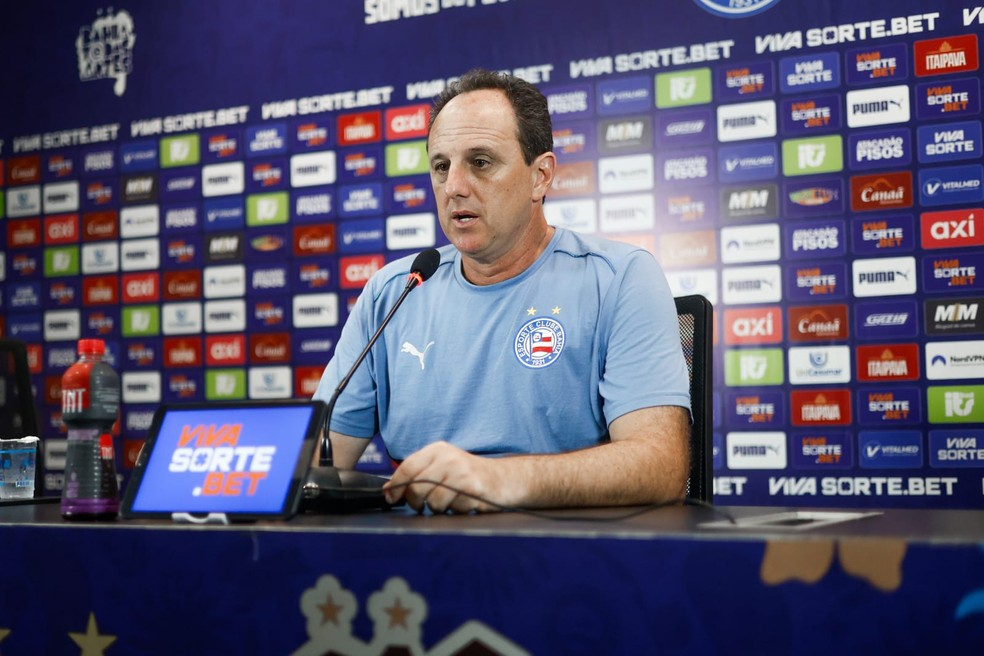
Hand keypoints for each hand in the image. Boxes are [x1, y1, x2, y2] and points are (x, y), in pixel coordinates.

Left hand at [383, 441, 508, 513]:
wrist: (505, 479)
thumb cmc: (469, 476)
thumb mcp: (443, 466)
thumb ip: (418, 475)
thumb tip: (389, 489)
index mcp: (437, 449)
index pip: (407, 467)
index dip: (396, 486)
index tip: (392, 498)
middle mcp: (448, 457)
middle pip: (417, 487)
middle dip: (416, 502)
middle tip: (424, 505)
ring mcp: (461, 472)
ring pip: (433, 502)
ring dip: (439, 508)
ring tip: (451, 501)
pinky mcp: (473, 487)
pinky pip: (453, 508)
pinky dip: (457, 510)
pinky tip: (466, 502)